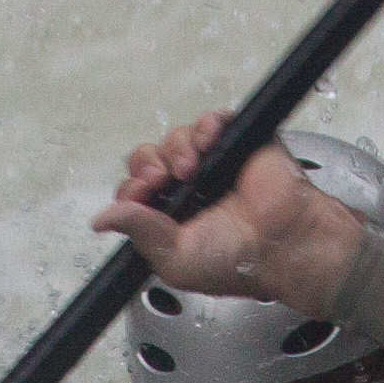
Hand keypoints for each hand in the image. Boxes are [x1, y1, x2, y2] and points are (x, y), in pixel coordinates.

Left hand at [91, 112, 366, 311]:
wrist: (282, 244)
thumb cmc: (238, 261)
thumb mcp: (174, 258)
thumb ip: (138, 232)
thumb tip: (101, 220)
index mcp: (172, 216)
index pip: (136, 189)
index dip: (133, 187)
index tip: (141, 194)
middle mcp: (190, 188)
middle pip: (149, 158)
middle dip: (148, 164)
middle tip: (160, 179)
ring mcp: (213, 164)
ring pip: (176, 138)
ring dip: (177, 149)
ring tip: (191, 168)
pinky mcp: (238, 143)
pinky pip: (213, 121)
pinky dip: (206, 125)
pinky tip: (209, 141)